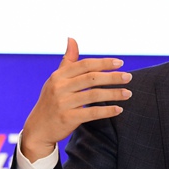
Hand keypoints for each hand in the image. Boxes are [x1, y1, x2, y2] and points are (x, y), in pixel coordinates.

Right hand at [20, 38, 132, 161]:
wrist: (38, 129)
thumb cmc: (52, 101)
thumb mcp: (56, 80)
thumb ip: (68, 61)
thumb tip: (72, 39)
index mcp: (58, 76)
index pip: (85, 65)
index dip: (103, 63)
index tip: (120, 63)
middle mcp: (59, 87)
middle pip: (91, 78)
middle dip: (112, 77)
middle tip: (129, 77)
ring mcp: (63, 103)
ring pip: (94, 95)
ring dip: (114, 94)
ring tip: (128, 94)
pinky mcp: (67, 118)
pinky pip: (91, 113)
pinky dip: (107, 111)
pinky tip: (119, 109)